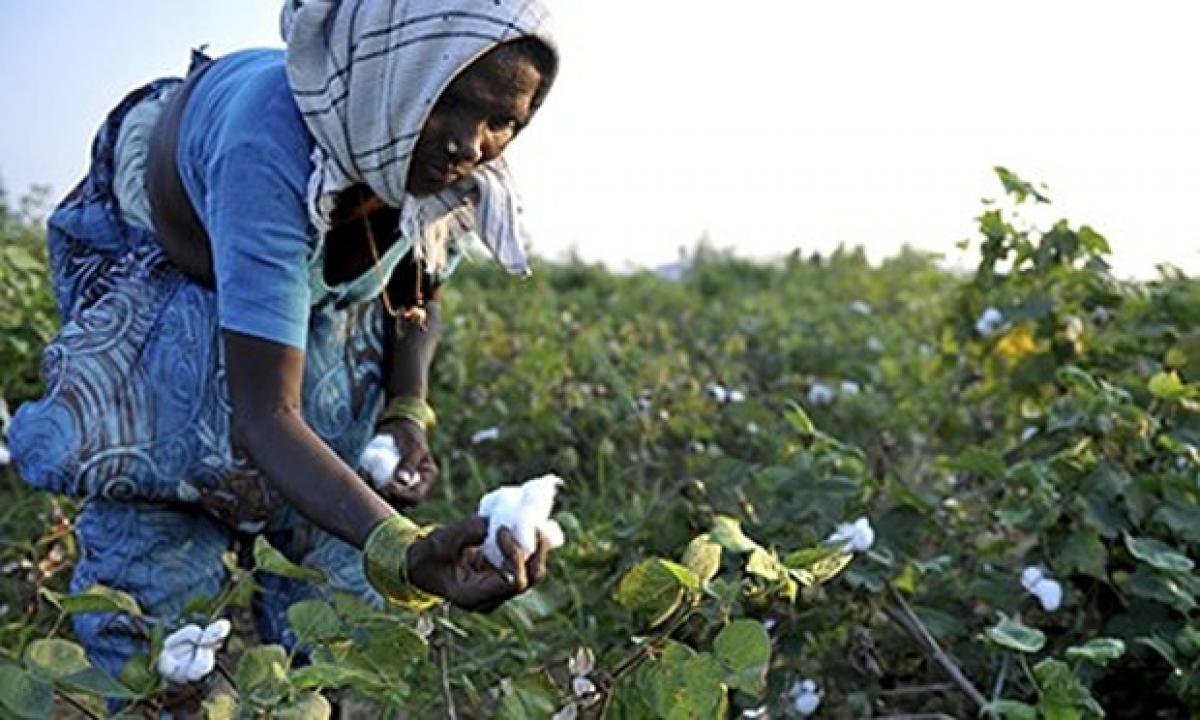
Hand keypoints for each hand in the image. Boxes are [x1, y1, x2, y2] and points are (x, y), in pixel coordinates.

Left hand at [373, 418, 437, 508]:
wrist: (397, 426)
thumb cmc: (409, 434)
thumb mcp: (413, 446)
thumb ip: (409, 463)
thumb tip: (402, 481)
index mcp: (426, 480)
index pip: (416, 497)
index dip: (402, 497)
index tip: (389, 488)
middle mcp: (413, 487)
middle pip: (400, 503)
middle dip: (384, 498)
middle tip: (374, 485)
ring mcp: (398, 486)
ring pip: (385, 499)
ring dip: (373, 492)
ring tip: (366, 475)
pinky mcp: (384, 482)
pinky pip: (375, 489)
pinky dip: (367, 484)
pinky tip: (363, 472)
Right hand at [406, 516, 549, 612]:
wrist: (424, 567)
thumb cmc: (428, 557)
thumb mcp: (438, 542)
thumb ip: (463, 533)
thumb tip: (491, 523)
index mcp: (473, 596)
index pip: (512, 582)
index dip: (515, 555)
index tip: (501, 530)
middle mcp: (491, 598)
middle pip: (529, 578)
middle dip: (536, 550)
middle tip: (533, 523)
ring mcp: (498, 590)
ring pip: (532, 571)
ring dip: (536, 546)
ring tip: (534, 521)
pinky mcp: (502, 577)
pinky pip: (525, 563)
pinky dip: (529, 544)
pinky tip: (528, 524)